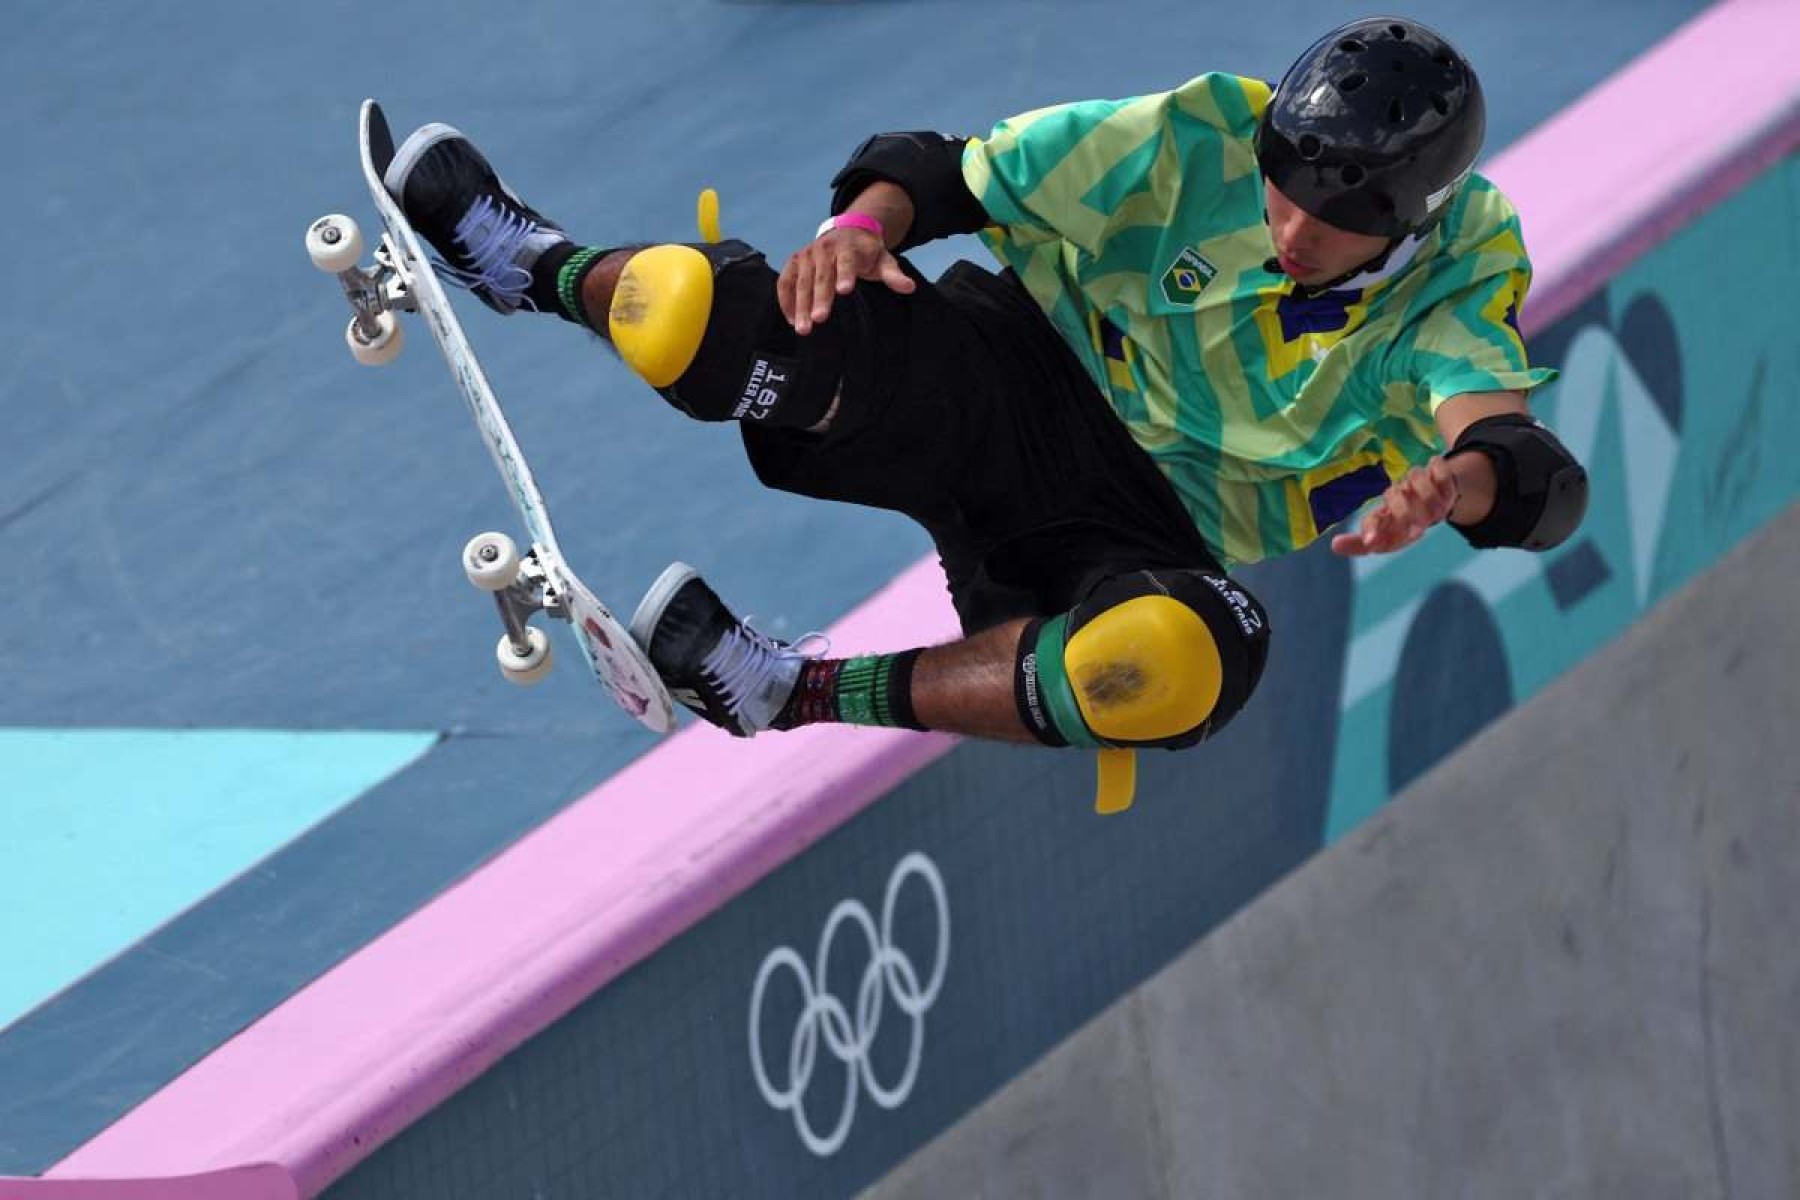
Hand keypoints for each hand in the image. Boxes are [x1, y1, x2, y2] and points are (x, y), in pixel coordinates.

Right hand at [777, 227, 914, 334]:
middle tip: (819, 320)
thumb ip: (893, 275)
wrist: (847, 232)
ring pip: (801, 282)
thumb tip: (908, 287)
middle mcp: (824, 249)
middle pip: (821, 276)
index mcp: (848, 247)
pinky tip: (791, 320)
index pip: (847, 261)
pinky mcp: (794, 263)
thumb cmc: (866, 253)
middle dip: (820, 298)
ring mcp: (806, 255)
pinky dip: (785, 301)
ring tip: (803, 329)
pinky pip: (785, 282)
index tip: (845, 291)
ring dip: (800, 305)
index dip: (845, 274)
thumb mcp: (883, 260)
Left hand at [1330, 457, 1459, 556]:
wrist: (1440, 501)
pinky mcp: (1436, 468)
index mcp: (1385, 513)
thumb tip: (1333, 545)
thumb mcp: (1393, 539)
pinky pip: (1437, 467)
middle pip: (1393, 496)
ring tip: (1438, 515)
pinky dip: (1443, 480)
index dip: (1371, 529)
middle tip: (1418, 530)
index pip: (1373, 519)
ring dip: (1429, 498)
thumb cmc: (1409, 523)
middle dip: (1405, 513)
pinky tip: (1448, 494)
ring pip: (1415, 477)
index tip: (1370, 542)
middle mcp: (1398, 493)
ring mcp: (1416, 480)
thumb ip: (1365, 545)